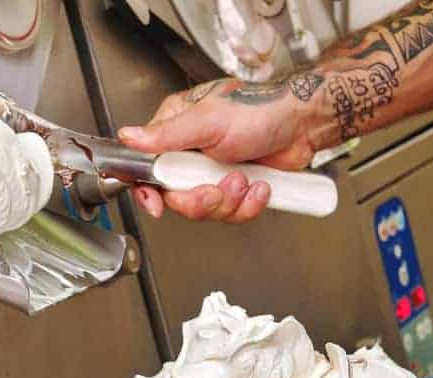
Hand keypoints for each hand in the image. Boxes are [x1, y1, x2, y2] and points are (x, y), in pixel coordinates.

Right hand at [117, 77, 320, 222]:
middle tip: (218, 188)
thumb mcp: (208, 121)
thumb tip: (129, 137)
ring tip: (246, 179)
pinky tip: (259, 187)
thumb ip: (167, 134)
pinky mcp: (234, 188)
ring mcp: (213, 172)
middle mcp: (191, 153)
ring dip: (229, 201)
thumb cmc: (261, 110)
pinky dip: (248, 206)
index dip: (149, 190)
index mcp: (176, 130)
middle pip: (176, 196)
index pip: (147, 167)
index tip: (156, 204)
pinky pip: (231, 213)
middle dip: (201, 199)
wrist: (303, 125)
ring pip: (205, 208)